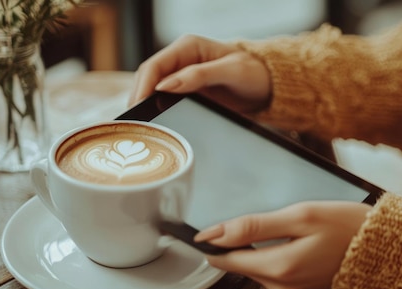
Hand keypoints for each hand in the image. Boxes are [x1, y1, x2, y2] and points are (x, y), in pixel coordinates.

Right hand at [128, 35, 271, 112]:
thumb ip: (200, 75)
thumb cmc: (254, 74)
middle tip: (134, 124)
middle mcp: (180, 60)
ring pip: (151, 91)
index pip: (154, 66)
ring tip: (139, 127)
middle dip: (138, 98)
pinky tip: (153, 126)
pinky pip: (163, 101)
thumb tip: (167, 85)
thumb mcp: (232, 72)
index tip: (137, 107)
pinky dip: (155, 111)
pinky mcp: (185, 92)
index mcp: (187, 47)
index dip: (142, 87)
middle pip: (147, 79)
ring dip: (144, 106)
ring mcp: (181, 77)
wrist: (268, 86)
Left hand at [194, 201, 371, 288]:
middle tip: (262, 221)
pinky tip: (298, 244)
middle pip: (243, 266)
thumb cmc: (348, 227)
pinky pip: (279, 276)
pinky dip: (279, 259)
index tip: (201, 232)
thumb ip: (254, 226)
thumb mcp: (299, 216)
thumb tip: (215, 234)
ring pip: (260, 271)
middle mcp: (284, 287)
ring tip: (285, 231)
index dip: (213, 243)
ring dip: (261, 251)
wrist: (388, 251)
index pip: (227, 260)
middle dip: (242, 244)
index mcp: (279, 267)